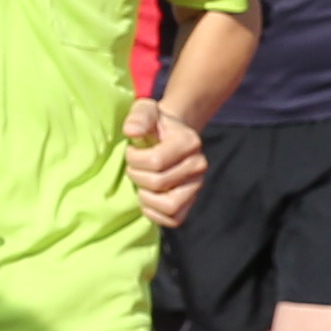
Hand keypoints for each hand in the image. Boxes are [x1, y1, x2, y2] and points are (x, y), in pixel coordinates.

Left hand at [121, 97, 208, 228]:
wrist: (169, 135)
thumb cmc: (155, 125)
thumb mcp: (145, 110)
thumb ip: (139, 116)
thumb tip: (132, 131)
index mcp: (189, 142)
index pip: (156, 161)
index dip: (134, 158)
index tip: (132, 150)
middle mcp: (198, 166)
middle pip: (158, 183)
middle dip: (136, 176)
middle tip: (134, 167)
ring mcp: (196, 186)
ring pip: (169, 206)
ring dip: (147, 198)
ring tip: (141, 185)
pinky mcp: (190, 201)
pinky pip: (174, 219)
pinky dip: (156, 214)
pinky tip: (147, 199)